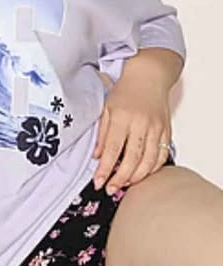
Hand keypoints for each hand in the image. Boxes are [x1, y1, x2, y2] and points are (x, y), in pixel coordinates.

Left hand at [92, 73, 172, 193]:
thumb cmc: (125, 92)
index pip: (113, 149)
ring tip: (124, 184)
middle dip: (121, 178)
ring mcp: (156, 128)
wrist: (148, 76)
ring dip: (136, 176)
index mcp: (122, 117)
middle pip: (132, 159)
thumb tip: (97, 157)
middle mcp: (140, 124)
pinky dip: (153, 168)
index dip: (105, 169)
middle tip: (111, 189)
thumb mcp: (106, 109)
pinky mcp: (166, 131)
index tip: (98, 182)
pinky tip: (142, 174)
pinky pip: (162, 155)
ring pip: (149, 160)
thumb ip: (102, 134)